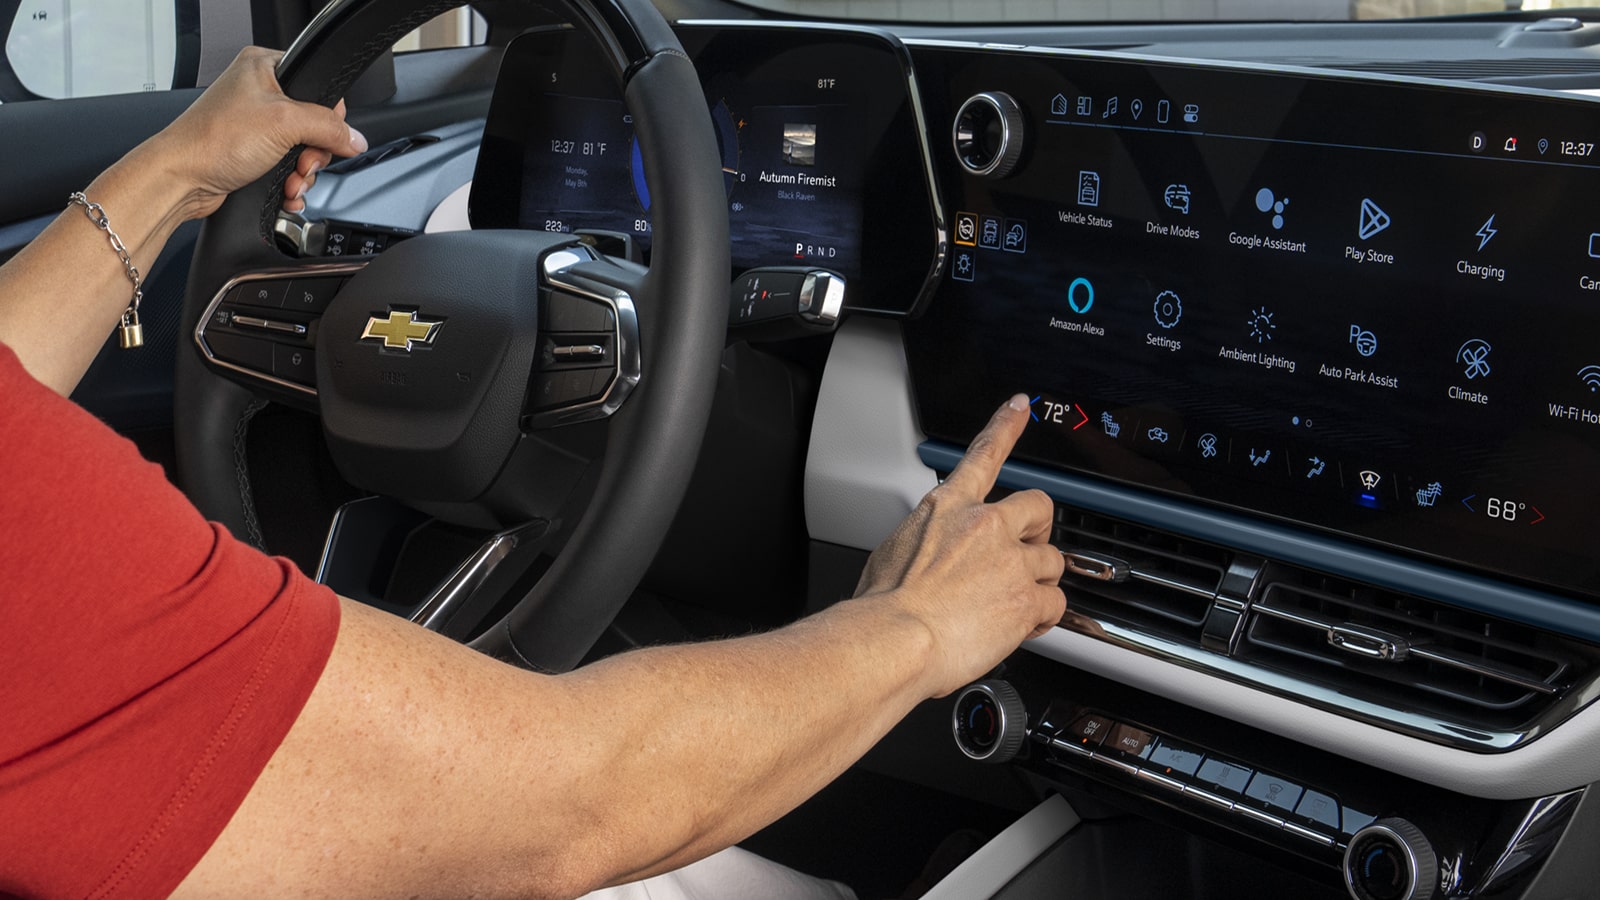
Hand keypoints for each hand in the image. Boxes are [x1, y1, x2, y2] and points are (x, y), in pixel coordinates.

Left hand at [148, 46, 366, 219]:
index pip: (319, 88)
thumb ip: (328, 127)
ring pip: (304, 150)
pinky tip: (286, 191)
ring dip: (303, 173)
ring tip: (290, 180)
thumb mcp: (284, 123)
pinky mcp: (252, 152)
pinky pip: (288, 167)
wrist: (181, 178)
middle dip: (313, 153)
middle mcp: (259, 93)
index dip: (328, 117)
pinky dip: (292, 183)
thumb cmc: (212, 140)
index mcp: (264, 67)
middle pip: (315, 124)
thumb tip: (355, 138)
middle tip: (302, 162)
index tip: (322, 136)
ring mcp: (255, 124)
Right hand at [855, 394, 1065, 696]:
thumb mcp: (893, 553)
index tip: (1021, 407)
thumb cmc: (883, 607)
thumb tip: (930, 558)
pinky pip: (1055, 603)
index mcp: (947, 508)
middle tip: (1028, 553)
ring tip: (1011, 604)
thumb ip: (926, 544)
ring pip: (1052, 561)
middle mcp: (984, 526)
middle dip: (1040, 530)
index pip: (983, 454)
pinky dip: (1044, 617)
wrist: (893, 640)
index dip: (1006, 426)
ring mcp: (1009, 561)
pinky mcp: (1026, 597)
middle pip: (1040, 507)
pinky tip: (1025, 626)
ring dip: (1038, 582)